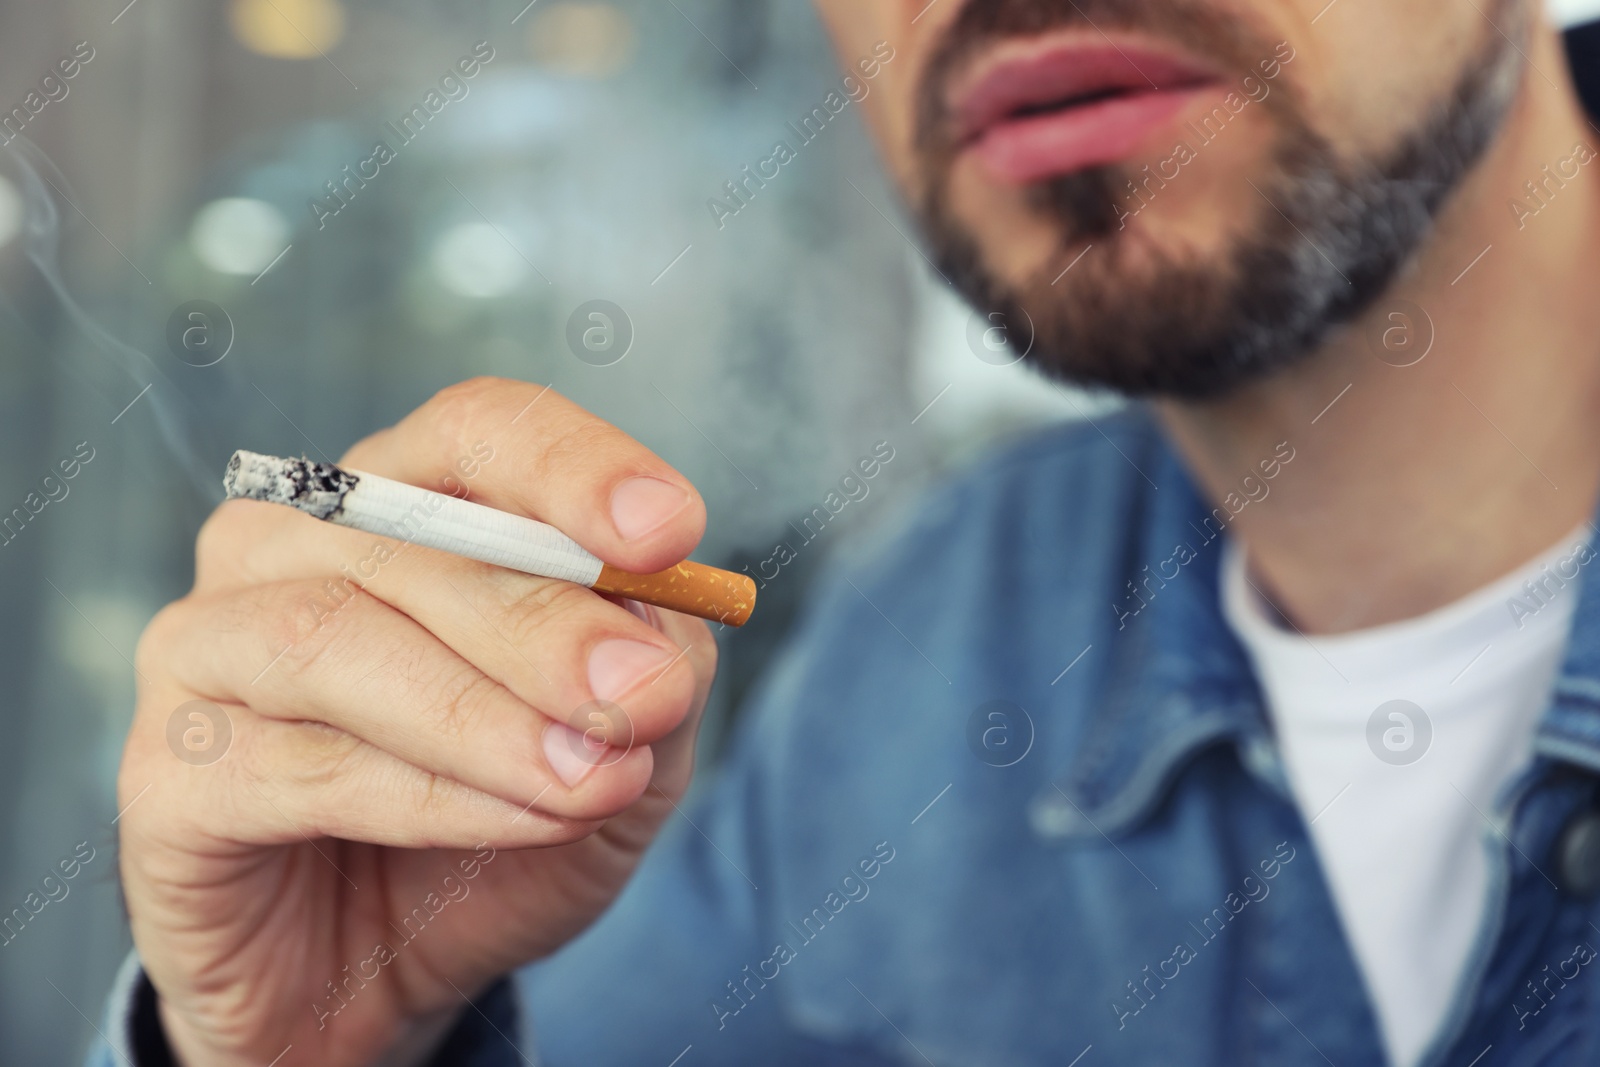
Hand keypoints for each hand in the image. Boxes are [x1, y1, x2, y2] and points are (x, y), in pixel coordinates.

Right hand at [118, 379, 717, 1065]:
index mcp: (402, 504)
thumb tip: (666, 633)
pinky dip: (428, 796)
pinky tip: (524, 819)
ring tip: (594, 776)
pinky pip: (299, 766)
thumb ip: (655, 676)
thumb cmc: (495, 831)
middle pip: (413, 534)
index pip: (478, 432)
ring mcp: (208, 648)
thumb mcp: (624, 751)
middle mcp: (288, 548)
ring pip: (337, 638)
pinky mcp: (168, 775)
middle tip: (642, 694)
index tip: (669, 531)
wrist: (374, 982)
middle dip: (545, 618)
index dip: (572, 468)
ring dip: (484, 713)